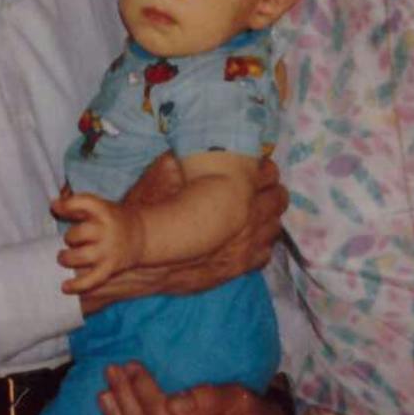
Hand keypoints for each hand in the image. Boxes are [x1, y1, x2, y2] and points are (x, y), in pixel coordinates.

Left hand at [53, 192, 145, 293]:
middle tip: (71, 240)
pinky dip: (77, 285)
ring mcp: (108, 250)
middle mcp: (106, 230)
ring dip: (67, 258)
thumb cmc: (111, 220)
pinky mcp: (110, 268)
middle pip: (78, 234)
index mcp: (103, 210)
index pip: (83, 203)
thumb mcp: (98, 207)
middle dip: (69, 238)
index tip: (56, 207)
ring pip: (80, 257)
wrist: (141, 236)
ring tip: (64, 257)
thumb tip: (54, 205)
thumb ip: (75, 204)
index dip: (66, 206)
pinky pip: (92, 280)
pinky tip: (65, 287)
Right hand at [77, 160, 286, 313]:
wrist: (137, 258)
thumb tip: (194, 144)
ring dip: (269, 216)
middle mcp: (247, 222)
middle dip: (271, 189)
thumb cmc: (148, 212)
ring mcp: (244, 249)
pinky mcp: (235, 270)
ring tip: (258, 210)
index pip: (265, 175)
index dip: (264, 167)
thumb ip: (183, 158)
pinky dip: (262, 244)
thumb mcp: (162, 173)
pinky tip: (250, 239)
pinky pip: (264, 256)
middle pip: (276, 200)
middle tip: (262, 184)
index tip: (258, 163)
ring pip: (274, 229)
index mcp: (235, 193)